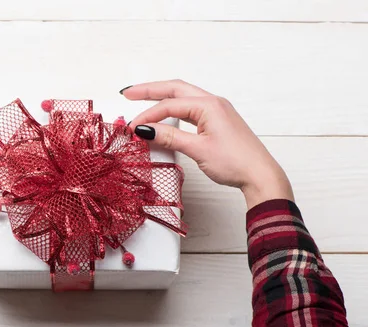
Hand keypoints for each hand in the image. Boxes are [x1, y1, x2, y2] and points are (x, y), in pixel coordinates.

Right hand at [122, 80, 293, 209]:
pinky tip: (166, 115)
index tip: (132, 127)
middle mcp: (213, 103)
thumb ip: (169, 137)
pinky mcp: (218, 122)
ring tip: (143, 100)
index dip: (148, 115)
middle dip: (151, 90)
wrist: (260, 175)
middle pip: (175, 89)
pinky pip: (191, 109)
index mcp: (209, 105)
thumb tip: (146, 130)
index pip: (170, 105)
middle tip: (129, 93)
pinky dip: (175, 109)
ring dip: (163, 97)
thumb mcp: (197, 149)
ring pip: (184, 97)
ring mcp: (217, 111)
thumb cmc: (235, 162)